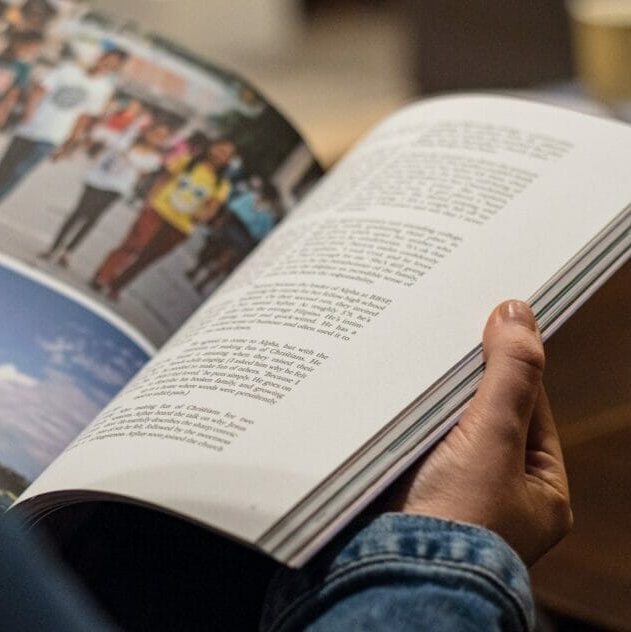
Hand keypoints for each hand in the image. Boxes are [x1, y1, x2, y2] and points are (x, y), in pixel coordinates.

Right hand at [392, 300, 572, 564]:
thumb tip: (518, 313)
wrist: (391, 574)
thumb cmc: (455, 521)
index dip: (506, 367)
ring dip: (422, 404)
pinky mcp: (407, 498)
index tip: (485, 325)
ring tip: (404, 365)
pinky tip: (381, 399)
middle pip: (482, 418)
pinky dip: (397, 425)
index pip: (529, 409)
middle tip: (437, 339)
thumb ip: (510, 375)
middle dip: (457, 385)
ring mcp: (450, 500)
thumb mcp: (493, 438)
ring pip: (440, 432)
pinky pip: (407, 448)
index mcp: (539, 493)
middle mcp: (498, 498)